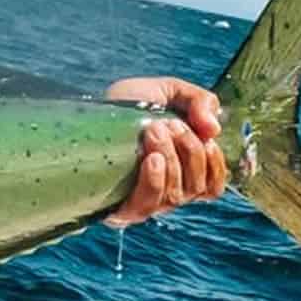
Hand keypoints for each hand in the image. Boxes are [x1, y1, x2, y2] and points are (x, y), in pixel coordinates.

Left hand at [103, 76, 227, 225]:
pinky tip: (152, 159)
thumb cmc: (129, 103)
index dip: (215, 163)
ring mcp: (143, 202)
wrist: (84, 110)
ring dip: (172, 159)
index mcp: (182, 171)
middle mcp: (165, 191)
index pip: (212, 186)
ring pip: (177, 195)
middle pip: (197, 188)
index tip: (205, 136)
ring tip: (154, 130)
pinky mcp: (120, 209)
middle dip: (190, 151)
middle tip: (170, 125)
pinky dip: (156, 180)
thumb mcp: (170, 92)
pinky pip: (148, 204)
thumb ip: (200, 102)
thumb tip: (213, 130)